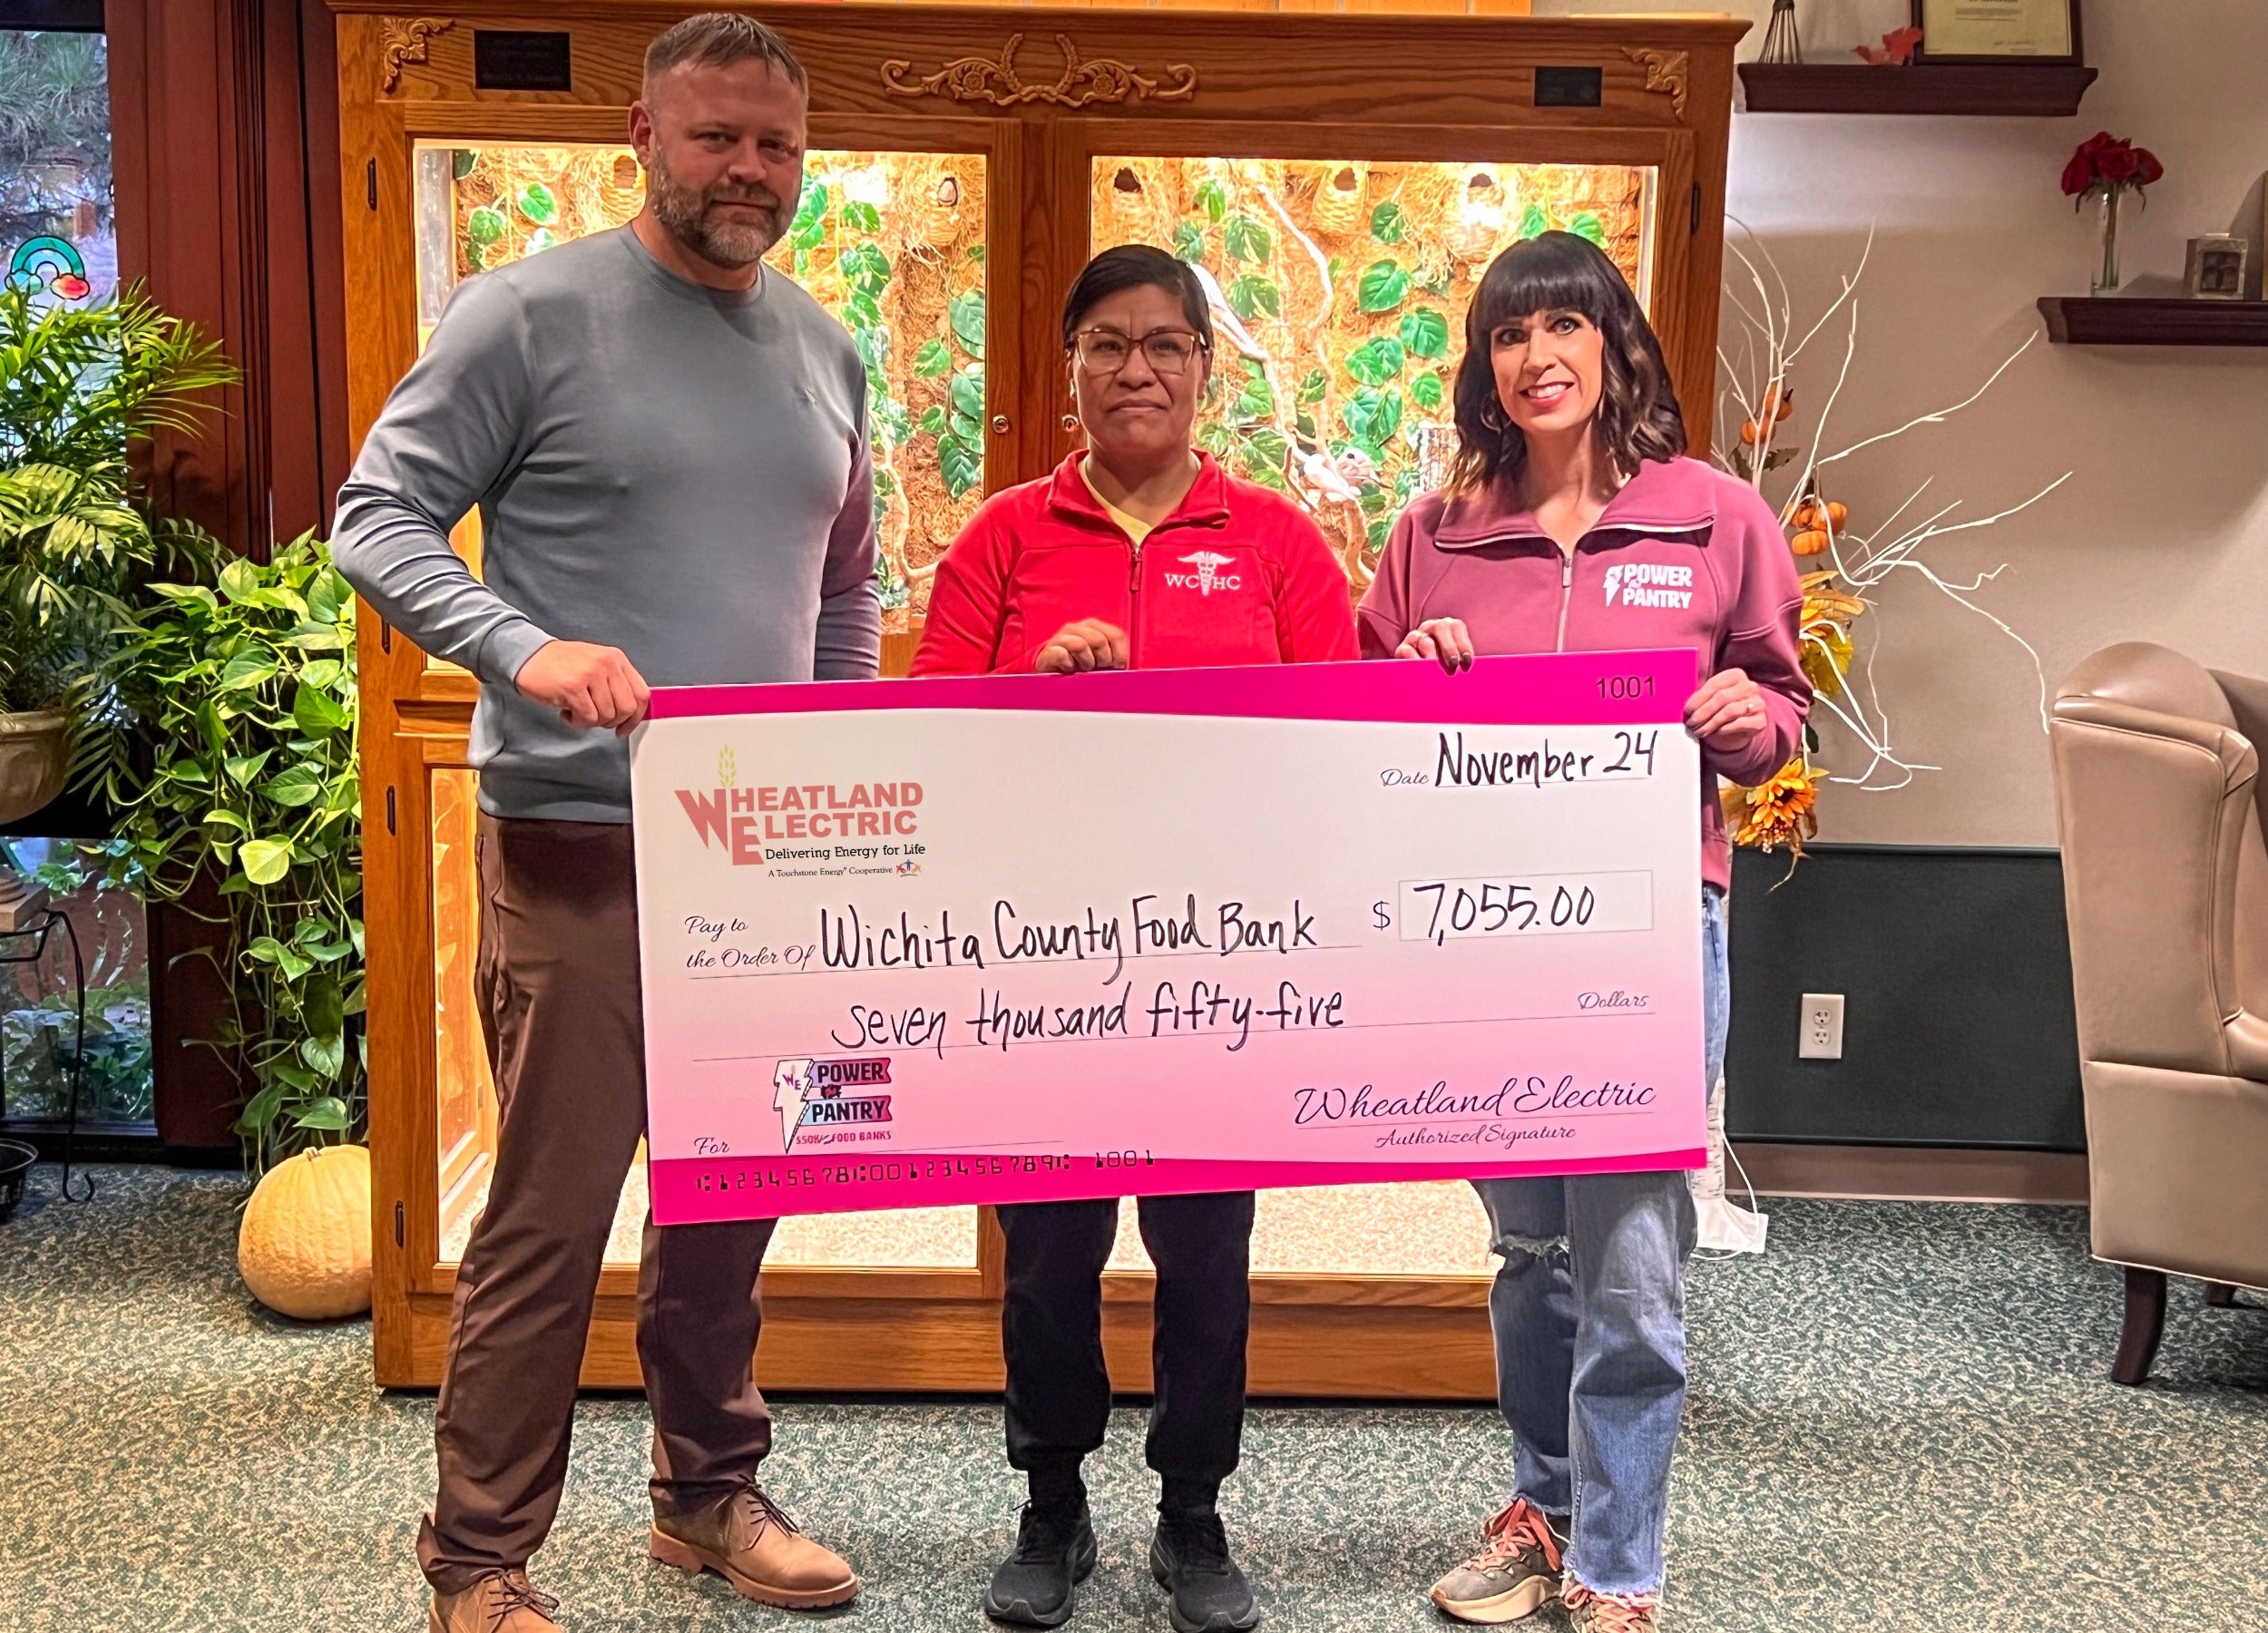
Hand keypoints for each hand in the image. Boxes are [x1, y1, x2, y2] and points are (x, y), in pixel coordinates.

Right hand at [514, 640, 650, 736]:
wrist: (528, 655)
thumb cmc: (560, 664)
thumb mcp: (596, 665)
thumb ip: (615, 683)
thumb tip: (631, 711)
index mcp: (616, 658)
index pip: (642, 694)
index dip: (636, 717)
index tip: (625, 727)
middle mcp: (607, 663)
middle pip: (627, 708)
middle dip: (611, 721)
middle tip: (594, 718)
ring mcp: (591, 674)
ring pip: (607, 716)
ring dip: (590, 721)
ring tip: (576, 710)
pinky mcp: (573, 687)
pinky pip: (588, 718)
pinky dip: (577, 722)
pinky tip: (567, 711)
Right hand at [1034, 619, 1129, 674]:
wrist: (1051, 672)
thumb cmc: (1080, 665)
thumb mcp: (1100, 658)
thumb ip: (1114, 656)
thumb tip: (1125, 666)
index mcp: (1093, 626)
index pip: (1116, 635)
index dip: (1120, 654)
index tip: (1116, 666)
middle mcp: (1076, 628)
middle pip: (1099, 640)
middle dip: (1103, 660)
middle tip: (1097, 668)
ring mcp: (1060, 638)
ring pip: (1080, 645)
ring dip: (1085, 663)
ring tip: (1082, 669)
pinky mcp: (1048, 651)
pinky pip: (1062, 655)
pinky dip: (1069, 666)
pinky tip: (1069, 669)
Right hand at [1394, 617, 1474, 672]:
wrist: (1422, 684)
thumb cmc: (1445, 671)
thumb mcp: (1455, 662)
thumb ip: (1461, 660)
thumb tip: (1467, 666)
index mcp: (1447, 628)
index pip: (1456, 627)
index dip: (1463, 643)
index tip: (1467, 661)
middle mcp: (1430, 628)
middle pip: (1440, 627)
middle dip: (1449, 647)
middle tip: (1453, 665)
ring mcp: (1415, 637)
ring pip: (1425, 641)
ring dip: (1433, 657)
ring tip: (1438, 671)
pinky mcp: (1402, 649)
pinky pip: (1407, 651)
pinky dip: (1415, 661)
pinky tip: (1421, 671)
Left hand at [1685, 667, 1768, 752]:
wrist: (1738, 729)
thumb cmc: (1720, 709)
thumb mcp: (1711, 699)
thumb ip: (1701, 697)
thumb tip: (1687, 707)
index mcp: (1736, 675)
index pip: (1715, 684)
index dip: (1698, 698)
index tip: (1687, 710)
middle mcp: (1750, 686)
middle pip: (1722, 697)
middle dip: (1703, 712)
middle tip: (1691, 723)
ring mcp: (1758, 703)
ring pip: (1730, 711)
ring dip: (1710, 723)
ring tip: (1699, 731)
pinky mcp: (1760, 720)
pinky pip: (1739, 724)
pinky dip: (1723, 729)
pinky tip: (1714, 732)